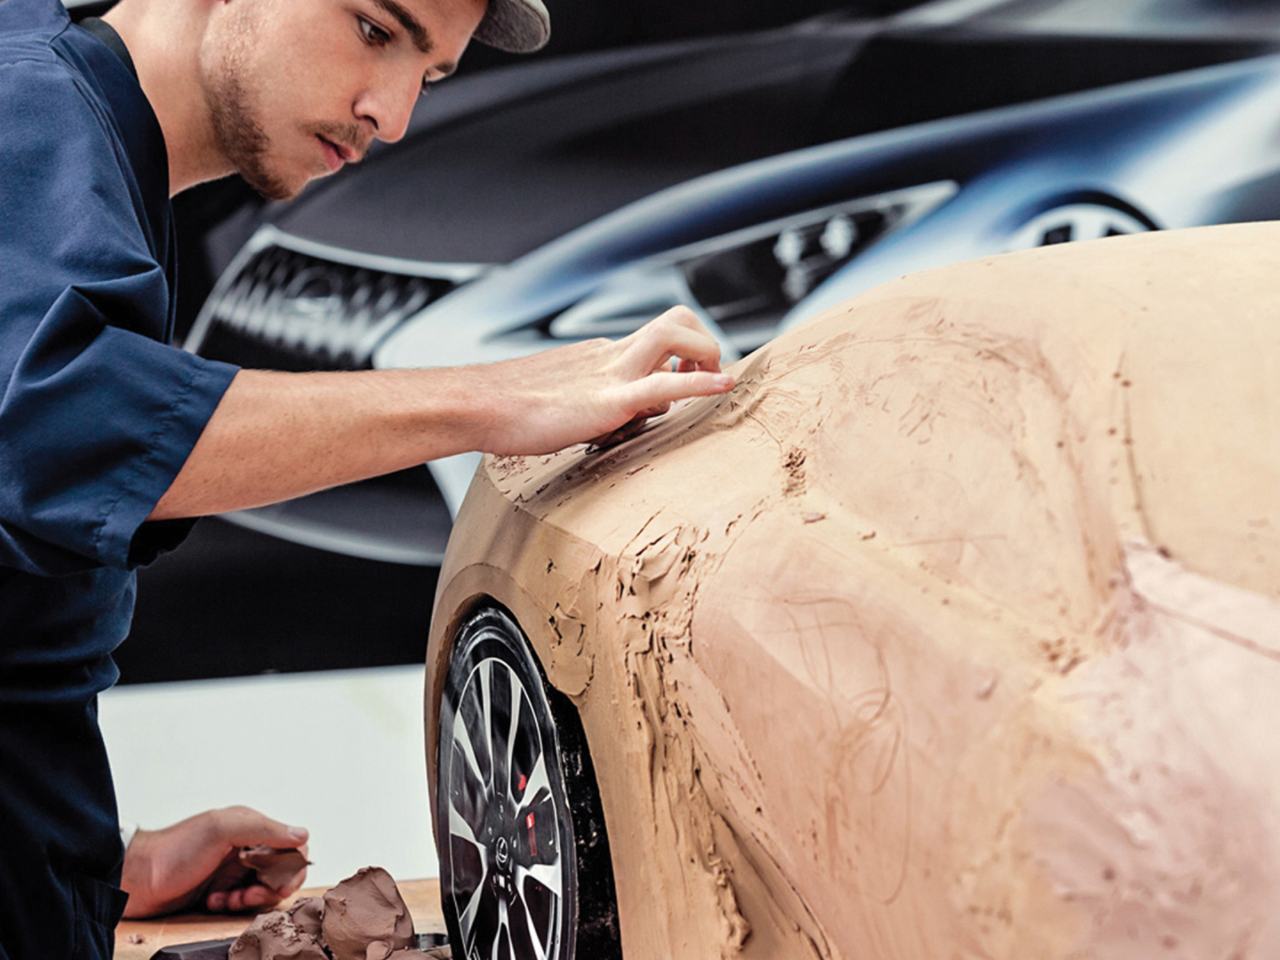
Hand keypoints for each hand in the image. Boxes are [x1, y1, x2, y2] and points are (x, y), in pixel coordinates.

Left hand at [120, 806, 309, 917]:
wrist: (135, 879)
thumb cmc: (173, 850)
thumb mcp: (220, 830)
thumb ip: (263, 829)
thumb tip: (301, 834)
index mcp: (250, 827)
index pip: (293, 845)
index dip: (292, 867)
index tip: (278, 883)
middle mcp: (245, 848)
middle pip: (281, 872)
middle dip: (269, 888)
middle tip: (248, 895)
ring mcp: (232, 871)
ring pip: (263, 891)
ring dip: (250, 899)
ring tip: (228, 900)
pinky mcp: (220, 892)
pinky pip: (242, 904)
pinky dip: (232, 906)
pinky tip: (213, 902)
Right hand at [475, 306, 734, 455]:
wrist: (477, 406)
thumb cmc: (508, 412)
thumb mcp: (560, 404)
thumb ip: (591, 406)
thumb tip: (614, 419)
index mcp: (600, 357)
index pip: (655, 341)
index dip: (683, 355)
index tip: (690, 379)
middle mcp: (610, 356)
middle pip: (673, 321)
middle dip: (703, 343)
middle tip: (705, 376)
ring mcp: (609, 373)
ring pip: (672, 334)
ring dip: (705, 353)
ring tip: (713, 382)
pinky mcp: (606, 399)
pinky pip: (663, 383)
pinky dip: (699, 382)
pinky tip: (724, 387)